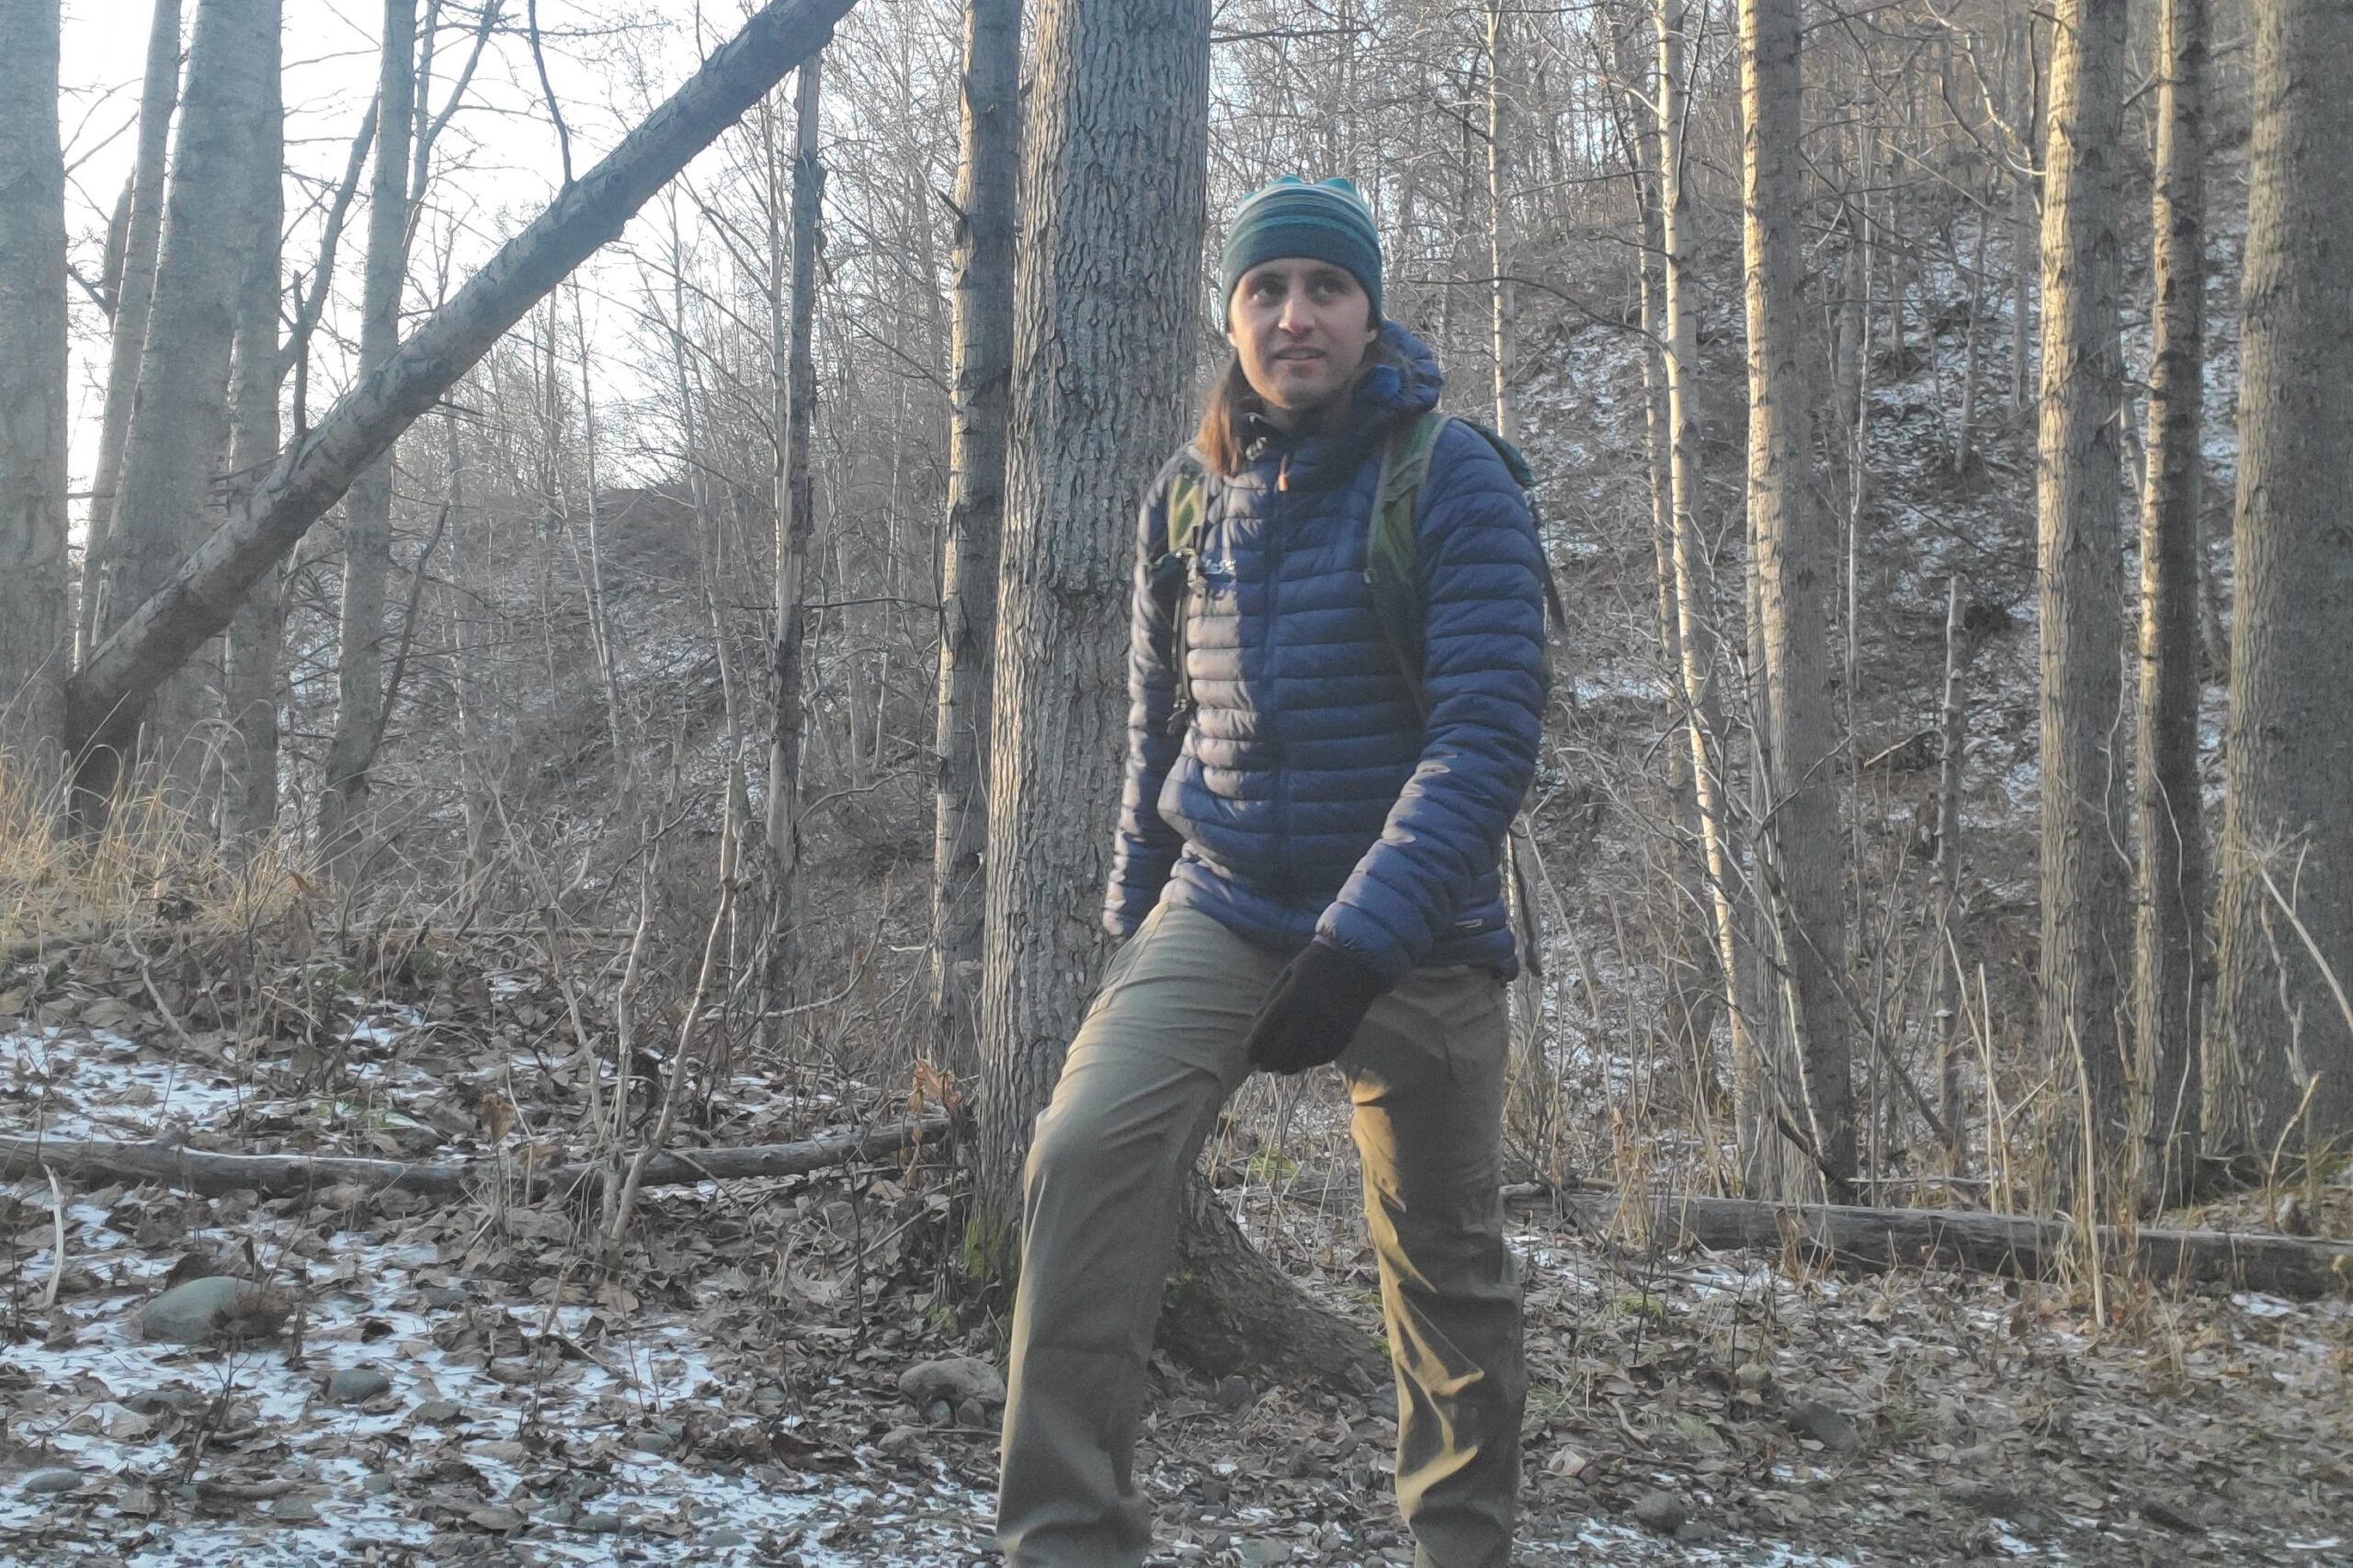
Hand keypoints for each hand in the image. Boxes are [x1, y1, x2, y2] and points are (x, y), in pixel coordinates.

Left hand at [1242, 942, 1386, 1073]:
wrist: (1357, 960)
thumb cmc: (1315, 963)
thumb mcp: (1286, 974)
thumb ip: (1270, 1001)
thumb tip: (1255, 1027)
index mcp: (1291, 998)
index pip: (1264, 1033)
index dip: (1253, 1049)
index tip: (1248, 1055)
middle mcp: (1309, 1017)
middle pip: (1281, 1051)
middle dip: (1267, 1062)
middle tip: (1261, 1066)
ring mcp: (1328, 1029)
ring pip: (1302, 1059)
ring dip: (1287, 1066)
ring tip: (1279, 1067)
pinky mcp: (1344, 1036)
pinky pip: (1322, 1057)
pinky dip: (1308, 1062)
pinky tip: (1300, 1061)